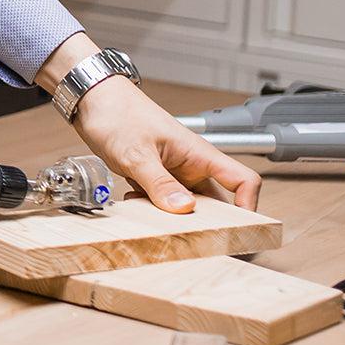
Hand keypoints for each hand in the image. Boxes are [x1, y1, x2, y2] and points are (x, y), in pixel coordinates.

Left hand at [73, 76, 260, 212]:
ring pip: (189, 207)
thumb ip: (160, 183)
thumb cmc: (120, 114)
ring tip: (156, 222)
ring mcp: (176, 173)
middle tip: (194, 242)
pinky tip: (135, 205)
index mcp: (200, 154)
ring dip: (174, 219)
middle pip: (219, 202)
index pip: (244, 179)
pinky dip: (153, 212)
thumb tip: (185, 210)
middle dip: (209, 224)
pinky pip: (166, 204)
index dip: (249, 205)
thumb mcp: (138, 153)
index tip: (239, 230)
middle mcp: (193, 165)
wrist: (96, 102)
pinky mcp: (157, 179)